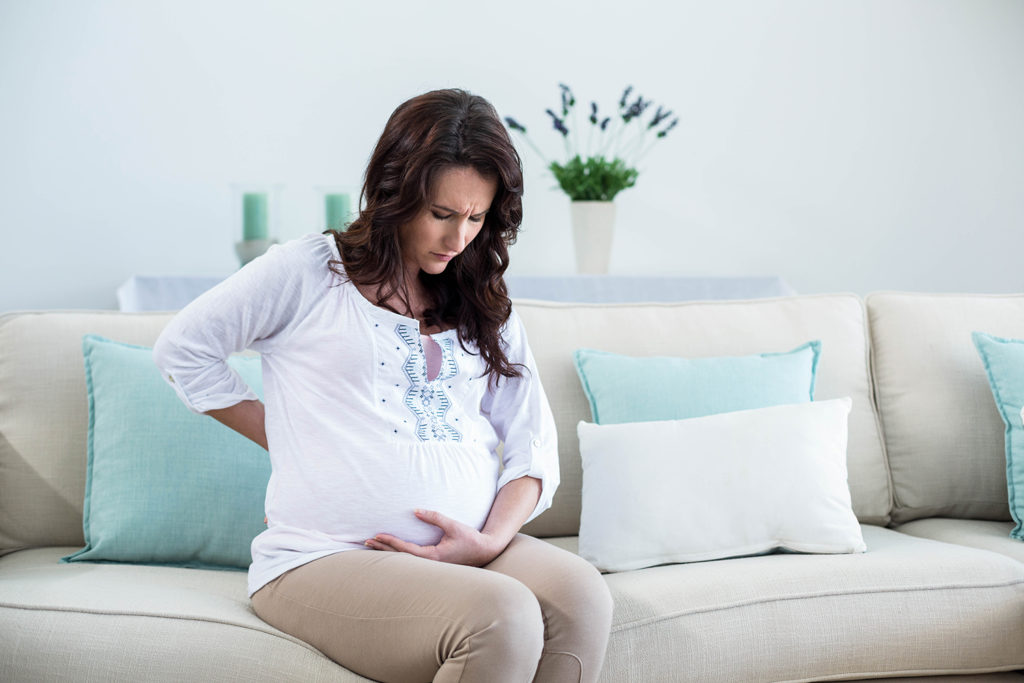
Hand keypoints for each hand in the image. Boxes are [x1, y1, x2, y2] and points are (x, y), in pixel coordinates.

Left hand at [365, 509, 506, 566]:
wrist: (484, 551)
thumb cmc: (470, 538)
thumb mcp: (453, 526)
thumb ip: (434, 518)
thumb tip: (416, 511)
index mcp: (434, 557)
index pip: (406, 550)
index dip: (390, 542)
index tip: (377, 535)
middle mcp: (430, 564)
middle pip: (400, 557)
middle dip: (383, 548)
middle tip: (367, 540)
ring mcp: (431, 566)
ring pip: (404, 560)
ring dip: (387, 552)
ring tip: (372, 545)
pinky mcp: (433, 564)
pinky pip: (410, 559)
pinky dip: (397, 553)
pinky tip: (388, 550)